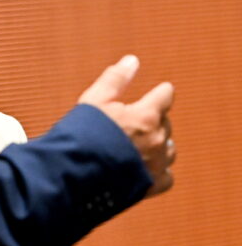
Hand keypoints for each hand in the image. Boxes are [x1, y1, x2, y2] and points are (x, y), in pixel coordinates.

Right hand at [78, 55, 174, 196]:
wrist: (76, 174)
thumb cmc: (83, 134)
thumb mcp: (95, 99)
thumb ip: (116, 79)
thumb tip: (132, 60)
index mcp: (146, 116)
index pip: (165, 96)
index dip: (160, 93)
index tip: (158, 91)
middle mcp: (157, 140)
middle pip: (166, 123)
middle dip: (155, 118)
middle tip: (135, 118)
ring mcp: (156, 164)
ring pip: (169, 149)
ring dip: (159, 142)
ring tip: (141, 142)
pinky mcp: (151, 186)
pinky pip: (167, 176)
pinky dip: (160, 169)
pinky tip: (147, 166)